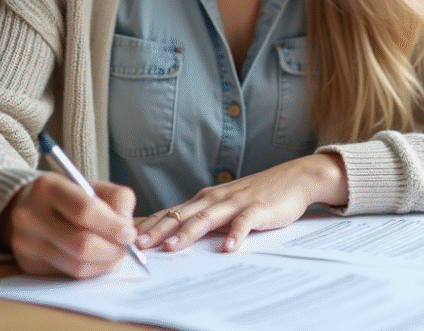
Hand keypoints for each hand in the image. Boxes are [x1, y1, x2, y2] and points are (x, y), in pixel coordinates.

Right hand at [0, 172, 135, 277]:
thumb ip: (118, 199)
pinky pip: (68, 275)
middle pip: (81, 244)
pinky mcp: (27, 265)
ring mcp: (25, 243)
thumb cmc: (69, 196)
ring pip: (77, 266)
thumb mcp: (93, 185)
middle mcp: (29, 216)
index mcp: (47, 187)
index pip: (85, 210)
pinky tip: (96, 261)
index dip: (113, 226)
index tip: (129, 234)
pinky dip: (90, 271)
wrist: (28, 207)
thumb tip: (127, 228)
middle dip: (112, 251)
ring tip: (114, 256)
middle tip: (126, 250)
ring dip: (104, 264)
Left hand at [135, 153, 346, 253]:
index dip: (151, 225)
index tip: (129, 238)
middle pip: (183, 215)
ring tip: (174, 246)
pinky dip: (236, 234)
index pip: (172, 212)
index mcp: (205, 199)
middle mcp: (216, 198)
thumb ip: (203, 216)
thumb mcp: (225, 203)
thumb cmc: (258, 194)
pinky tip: (229, 247)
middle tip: (139, 245)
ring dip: (189, 232)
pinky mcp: (258, 209)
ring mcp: (237, 202)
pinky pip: (245, 222)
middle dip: (159, 230)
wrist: (294, 177)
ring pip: (207, 217)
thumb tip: (173, 234)